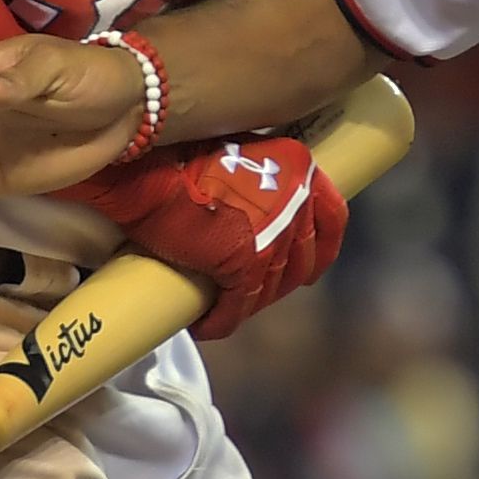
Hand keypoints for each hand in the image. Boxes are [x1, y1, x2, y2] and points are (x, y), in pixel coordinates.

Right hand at [90, 138, 348, 339]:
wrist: (145, 171)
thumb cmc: (177, 155)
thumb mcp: (234, 154)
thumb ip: (255, 178)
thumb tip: (250, 208)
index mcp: (298, 169)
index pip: (333, 217)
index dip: (323, 247)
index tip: (310, 264)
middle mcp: (297, 202)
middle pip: (302, 260)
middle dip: (278, 281)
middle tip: (250, 289)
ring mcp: (274, 235)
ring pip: (270, 288)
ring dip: (249, 304)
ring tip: (225, 306)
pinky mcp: (244, 265)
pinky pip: (237, 307)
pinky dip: (221, 321)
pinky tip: (205, 324)